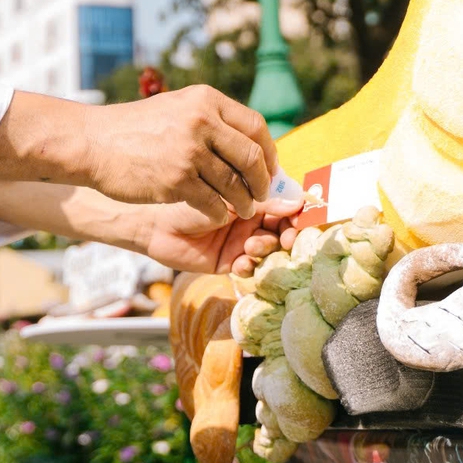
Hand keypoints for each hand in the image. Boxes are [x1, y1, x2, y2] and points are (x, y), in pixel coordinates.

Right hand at [77, 85, 277, 222]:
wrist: (93, 143)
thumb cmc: (136, 129)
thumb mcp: (177, 108)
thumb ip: (211, 121)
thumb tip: (252, 146)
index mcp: (206, 100)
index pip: (255, 124)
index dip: (269, 150)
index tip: (270, 167)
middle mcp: (202, 121)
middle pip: (252, 155)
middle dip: (263, 180)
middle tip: (263, 193)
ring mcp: (189, 151)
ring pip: (235, 183)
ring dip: (244, 201)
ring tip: (244, 208)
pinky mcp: (176, 180)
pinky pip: (213, 203)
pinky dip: (220, 212)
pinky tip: (218, 214)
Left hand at [143, 198, 303, 274]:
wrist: (157, 223)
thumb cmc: (191, 197)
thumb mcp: (231, 194)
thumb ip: (264, 200)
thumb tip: (299, 201)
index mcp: (253, 198)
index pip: (285, 204)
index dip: (297, 212)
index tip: (305, 216)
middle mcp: (251, 220)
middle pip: (282, 229)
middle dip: (288, 235)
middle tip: (287, 238)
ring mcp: (242, 242)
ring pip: (269, 249)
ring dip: (266, 249)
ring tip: (252, 246)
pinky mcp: (230, 262)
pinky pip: (250, 267)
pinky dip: (250, 266)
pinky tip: (241, 261)